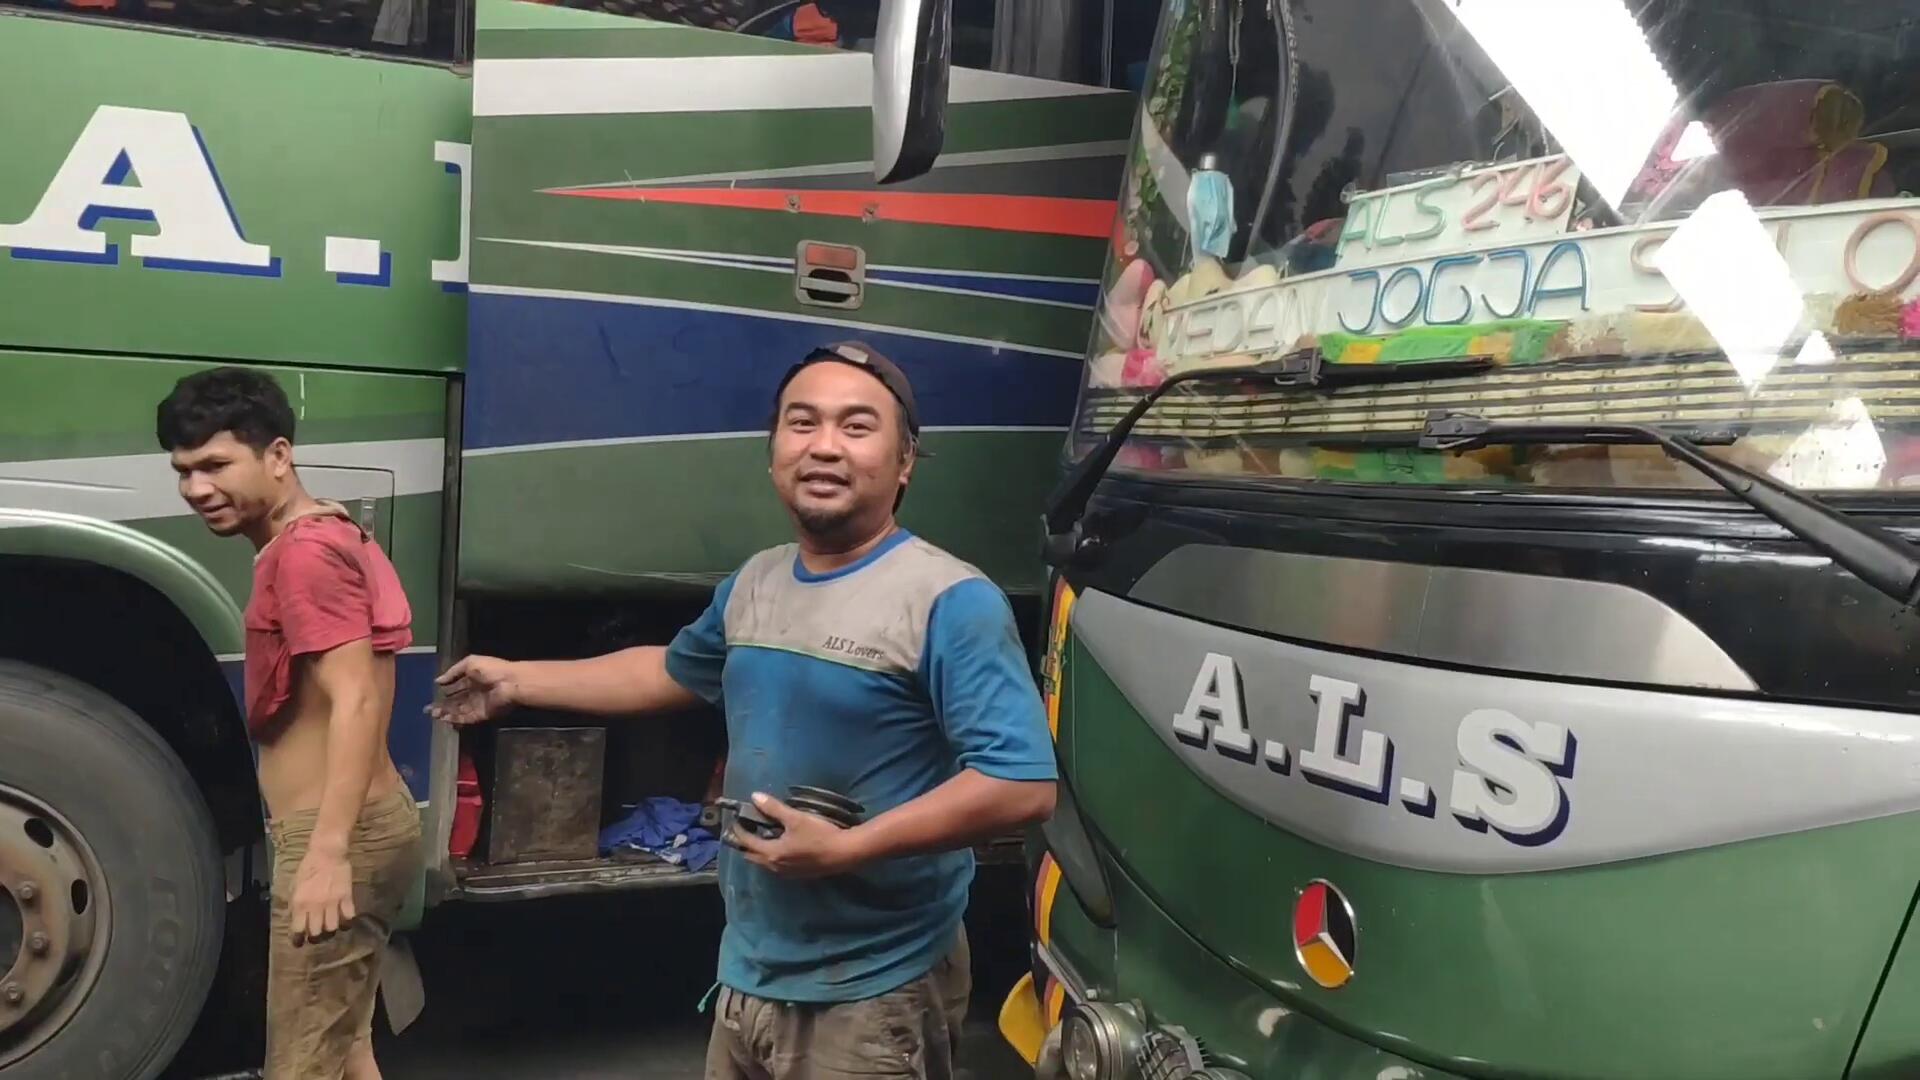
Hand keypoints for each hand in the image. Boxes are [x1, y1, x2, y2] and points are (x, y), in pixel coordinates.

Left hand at [288, 846, 354, 944]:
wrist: (327, 853)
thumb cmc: (308, 867)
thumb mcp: (294, 885)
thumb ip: (294, 904)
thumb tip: (295, 918)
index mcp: (300, 903)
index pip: (298, 929)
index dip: (298, 939)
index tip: (299, 943)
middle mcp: (316, 906)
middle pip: (316, 932)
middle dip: (315, 938)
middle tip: (316, 936)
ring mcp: (333, 902)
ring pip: (333, 927)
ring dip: (330, 931)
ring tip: (330, 930)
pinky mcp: (347, 897)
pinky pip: (349, 917)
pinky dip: (347, 922)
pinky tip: (345, 922)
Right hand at [429, 655, 517, 725]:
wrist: (509, 682)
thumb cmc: (491, 669)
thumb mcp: (470, 663)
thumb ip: (453, 672)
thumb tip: (438, 680)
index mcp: (473, 679)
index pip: (456, 686)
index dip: (444, 691)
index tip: (432, 694)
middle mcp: (474, 692)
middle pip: (455, 700)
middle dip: (442, 705)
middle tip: (428, 709)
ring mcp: (478, 704)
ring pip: (458, 710)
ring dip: (446, 713)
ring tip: (432, 714)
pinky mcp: (481, 714)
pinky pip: (465, 718)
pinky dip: (455, 719)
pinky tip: (444, 719)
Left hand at [725, 793, 864, 878]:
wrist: (844, 854)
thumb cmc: (819, 835)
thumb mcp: (795, 818)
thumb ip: (774, 808)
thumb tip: (755, 797)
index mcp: (771, 853)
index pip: (747, 841)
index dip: (738, 830)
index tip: (735, 820)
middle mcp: (775, 867)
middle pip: (752, 856)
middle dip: (744, 843)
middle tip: (743, 829)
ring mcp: (786, 873)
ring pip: (764, 862)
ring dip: (757, 851)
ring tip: (758, 837)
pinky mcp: (797, 874)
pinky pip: (775, 866)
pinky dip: (770, 856)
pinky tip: (778, 847)